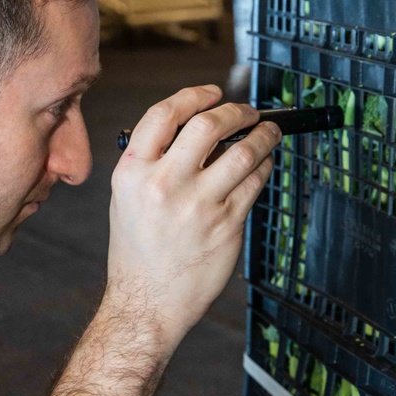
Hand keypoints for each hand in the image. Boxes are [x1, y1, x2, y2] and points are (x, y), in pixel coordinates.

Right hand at [105, 84, 279, 356]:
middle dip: (235, 110)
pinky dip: (264, 166)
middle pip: (208, 125)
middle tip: (247, 111)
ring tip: (269, 131)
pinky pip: (254, 183)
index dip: (193, 95)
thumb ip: (153, 162)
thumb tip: (198, 128)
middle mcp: (163, 185)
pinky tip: (263, 164)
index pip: (163, 114)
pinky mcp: (226, 225)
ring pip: (243, 152)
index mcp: (132, 173)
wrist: (146, 302)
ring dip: (263, 135)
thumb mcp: (127, 197)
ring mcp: (198, 206)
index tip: (212, 93)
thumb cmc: (137, 250)